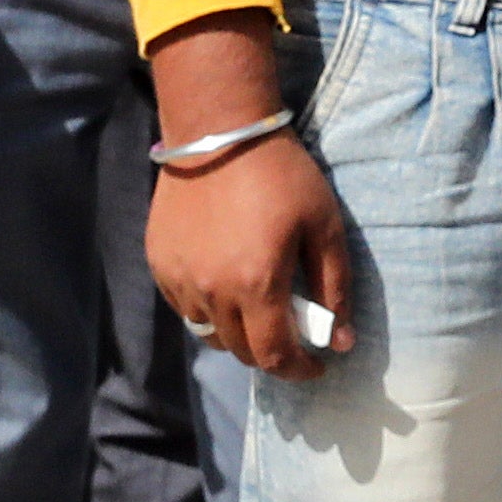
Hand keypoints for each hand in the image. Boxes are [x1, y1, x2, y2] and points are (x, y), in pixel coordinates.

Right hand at [146, 127, 357, 377]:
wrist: (218, 130)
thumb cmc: (281, 174)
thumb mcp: (325, 226)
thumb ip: (335, 288)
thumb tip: (342, 341)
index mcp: (256, 284)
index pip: (274, 356)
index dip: (298, 370)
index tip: (316, 367)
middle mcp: (211, 290)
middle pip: (240, 350)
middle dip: (270, 354)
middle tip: (291, 336)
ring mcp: (179, 278)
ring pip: (209, 332)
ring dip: (236, 333)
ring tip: (257, 311)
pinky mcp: (159, 262)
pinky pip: (184, 306)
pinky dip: (207, 309)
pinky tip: (225, 285)